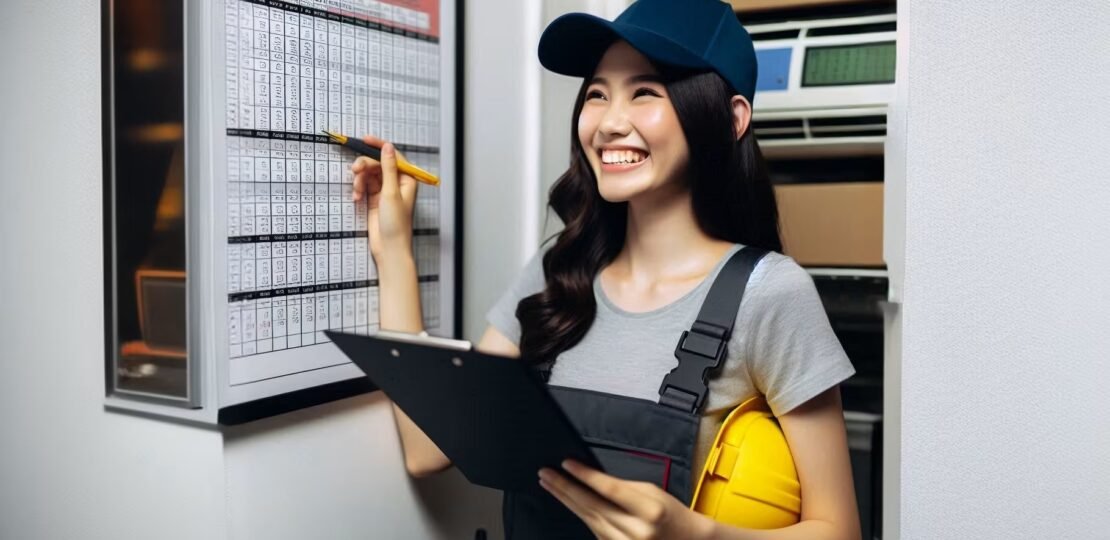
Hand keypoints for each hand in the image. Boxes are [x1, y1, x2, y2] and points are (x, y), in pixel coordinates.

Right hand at [350, 135, 417, 258]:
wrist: (388, 248)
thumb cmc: (396, 223)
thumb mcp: (391, 192)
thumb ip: (388, 168)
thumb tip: (388, 147)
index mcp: (407, 179)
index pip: (393, 155)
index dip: (379, 146)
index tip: (365, 140)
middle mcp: (396, 183)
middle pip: (378, 163)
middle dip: (365, 165)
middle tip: (355, 170)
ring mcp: (384, 191)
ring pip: (369, 174)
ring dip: (360, 179)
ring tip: (357, 190)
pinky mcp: (374, 199)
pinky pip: (364, 186)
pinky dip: (358, 189)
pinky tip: (356, 198)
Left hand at [539, 460, 715, 539]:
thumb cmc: (670, 514)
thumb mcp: (652, 492)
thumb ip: (622, 487)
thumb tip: (591, 478)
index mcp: (649, 510)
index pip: (610, 489)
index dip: (585, 475)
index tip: (567, 463)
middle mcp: (637, 531)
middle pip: (592, 506)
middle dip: (565, 487)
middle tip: (546, 474)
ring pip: (588, 519)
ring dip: (566, 501)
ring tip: (550, 485)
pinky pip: (594, 531)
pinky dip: (581, 515)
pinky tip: (569, 502)